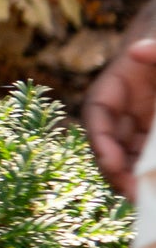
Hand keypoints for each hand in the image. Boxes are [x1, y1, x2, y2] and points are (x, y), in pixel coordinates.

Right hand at [85, 28, 155, 200]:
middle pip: (110, 142)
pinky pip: (147, 157)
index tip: (110, 162)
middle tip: (134, 193)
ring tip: (146, 197)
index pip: (97, 111)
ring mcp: (143, 124)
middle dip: (117, 170)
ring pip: (129, 155)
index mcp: (119, 82)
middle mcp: (126, 107)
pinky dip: (147, 172)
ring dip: (133, 177)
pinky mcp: (154, 137)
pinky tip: (152, 186)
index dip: (99, 139)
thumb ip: (155, 50)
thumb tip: (137, 49)